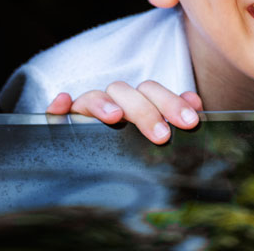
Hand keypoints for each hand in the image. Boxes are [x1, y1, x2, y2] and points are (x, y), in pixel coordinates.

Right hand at [46, 81, 203, 143]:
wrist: (105, 162)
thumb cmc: (139, 143)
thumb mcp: (161, 130)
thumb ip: (175, 116)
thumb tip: (195, 104)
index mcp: (139, 100)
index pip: (154, 92)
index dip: (173, 103)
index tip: (190, 121)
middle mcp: (115, 101)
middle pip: (128, 93)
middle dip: (147, 112)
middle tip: (162, 135)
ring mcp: (89, 109)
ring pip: (95, 96)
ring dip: (104, 103)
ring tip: (115, 117)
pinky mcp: (65, 120)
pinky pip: (57, 109)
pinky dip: (58, 104)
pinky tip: (61, 103)